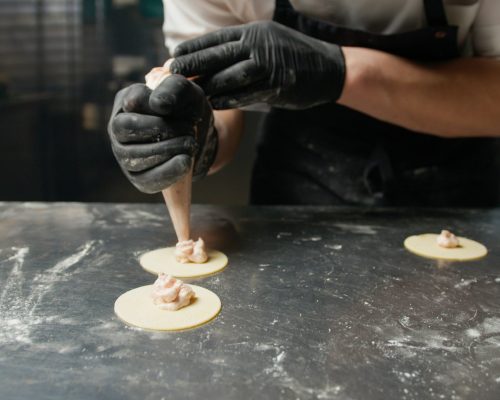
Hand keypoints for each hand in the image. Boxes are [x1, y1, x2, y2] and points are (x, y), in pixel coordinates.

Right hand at [107, 75, 217, 193]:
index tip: (181, 109)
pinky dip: (169, 170)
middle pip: (125, 128)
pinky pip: (147, 179)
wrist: (200, 138)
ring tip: (190, 143)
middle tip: (188, 129)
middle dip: (161, 129)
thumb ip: (174, 89)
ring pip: (134, 155)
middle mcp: (118, 128)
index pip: (132, 101)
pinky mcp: (139, 178)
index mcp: (126, 101)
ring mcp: (124, 155)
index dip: (158, 106)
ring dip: (168, 149)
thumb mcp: (188, 93)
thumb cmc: (189, 110)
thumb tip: (157, 104)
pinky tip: (185, 162)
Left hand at [171, 21, 345, 109]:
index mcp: (256, 32)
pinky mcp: (278, 86)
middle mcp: (260, 46)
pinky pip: (247, 95)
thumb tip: (214, 56)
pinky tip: (213, 104)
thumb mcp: (269, 39)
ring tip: (189, 93)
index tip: (174, 54)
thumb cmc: (294, 55)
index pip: (218, 38)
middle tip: (172, 73)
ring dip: (208, 85)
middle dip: (194, 64)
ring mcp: (270, 66)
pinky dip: (228, 100)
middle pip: (219, 55)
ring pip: (230, 76)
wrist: (329, 68)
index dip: (195, 47)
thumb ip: (244, 46)